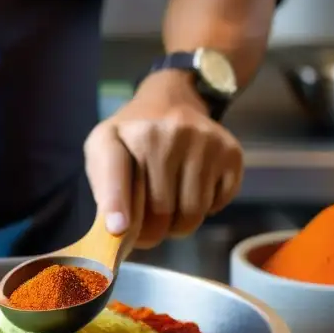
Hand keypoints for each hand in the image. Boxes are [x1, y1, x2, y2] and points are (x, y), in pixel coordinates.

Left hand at [84, 70, 243, 248]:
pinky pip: (217, 204)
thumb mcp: (102, 151)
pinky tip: (193, 189)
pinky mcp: (230, 152)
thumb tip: (117, 231)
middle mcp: (167, 133)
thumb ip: (105, 190)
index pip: (117, 174)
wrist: (171, 101)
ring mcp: (203, 141)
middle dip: (153, 231)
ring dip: (180, 224)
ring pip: (193, 213)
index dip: (116, 205)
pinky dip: (207, 209)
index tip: (118, 229)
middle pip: (161, 211)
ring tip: (170, 207)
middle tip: (149, 226)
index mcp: (124, 135)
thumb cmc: (132, 139)